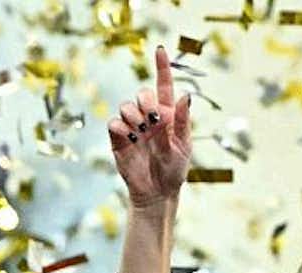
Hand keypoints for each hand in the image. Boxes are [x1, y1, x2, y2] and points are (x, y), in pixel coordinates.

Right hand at [108, 45, 192, 209]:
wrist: (157, 192)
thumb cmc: (174, 170)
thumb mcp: (184, 146)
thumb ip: (182, 121)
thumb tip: (187, 95)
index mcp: (169, 114)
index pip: (164, 85)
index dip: (162, 67)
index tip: (159, 50)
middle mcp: (149, 117)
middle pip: (142, 93)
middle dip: (145, 101)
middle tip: (152, 120)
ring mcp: (133, 128)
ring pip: (126, 106)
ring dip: (133, 115)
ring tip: (141, 132)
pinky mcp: (118, 140)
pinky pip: (113, 123)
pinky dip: (120, 127)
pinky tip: (129, 138)